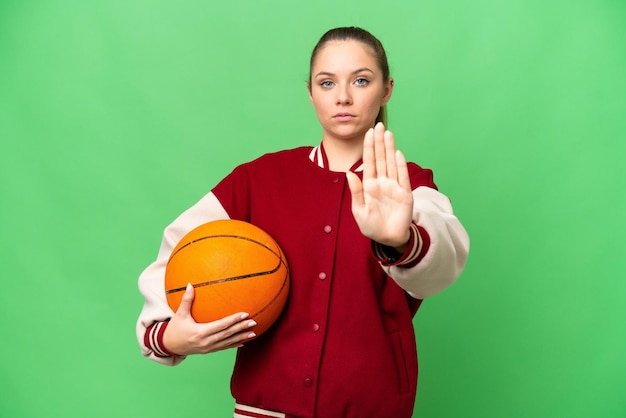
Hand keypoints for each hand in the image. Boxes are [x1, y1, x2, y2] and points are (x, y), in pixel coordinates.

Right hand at [163, 283, 256, 354]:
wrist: (169, 346)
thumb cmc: (175, 328)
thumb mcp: (180, 314)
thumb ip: (187, 300)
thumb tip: (190, 284)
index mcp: (200, 332)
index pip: (221, 325)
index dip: (234, 320)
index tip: (245, 314)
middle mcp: (206, 342)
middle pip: (227, 334)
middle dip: (241, 328)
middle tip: (254, 322)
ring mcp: (208, 348)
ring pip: (228, 343)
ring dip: (241, 337)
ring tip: (253, 333)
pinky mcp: (208, 351)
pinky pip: (224, 348)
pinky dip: (234, 345)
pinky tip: (243, 342)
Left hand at [347, 122, 412, 249]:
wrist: (387, 239)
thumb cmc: (371, 225)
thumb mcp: (358, 210)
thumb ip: (355, 191)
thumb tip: (348, 173)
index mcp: (369, 185)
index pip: (369, 162)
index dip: (369, 147)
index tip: (368, 132)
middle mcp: (382, 182)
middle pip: (381, 158)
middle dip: (379, 142)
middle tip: (379, 125)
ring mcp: (394, 187)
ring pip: (391, 164)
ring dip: (389, 149)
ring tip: (388, 134)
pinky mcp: (404, 194)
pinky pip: (401, 177)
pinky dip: (400, 166)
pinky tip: (397, 153)